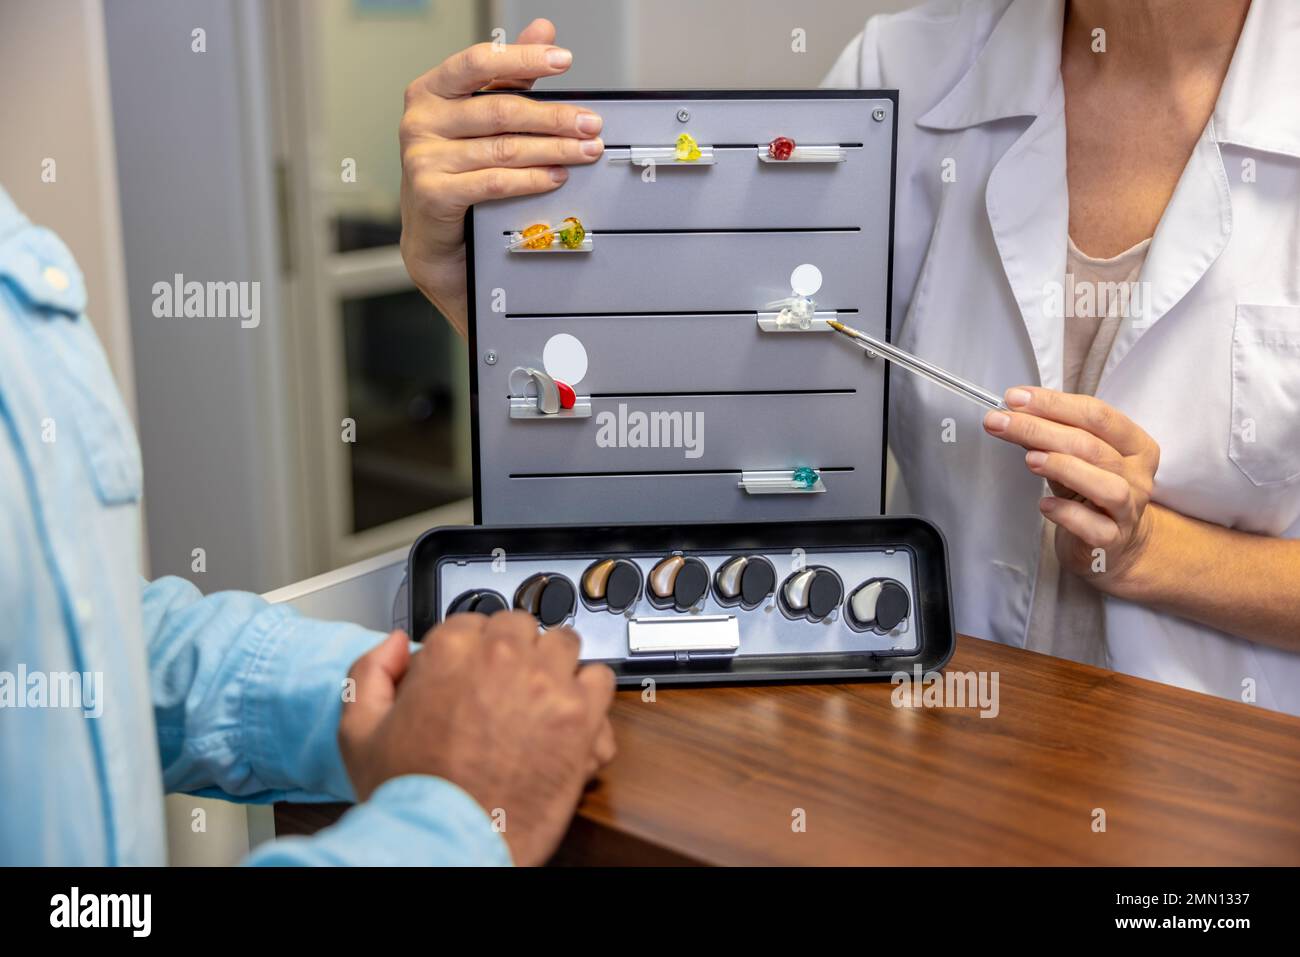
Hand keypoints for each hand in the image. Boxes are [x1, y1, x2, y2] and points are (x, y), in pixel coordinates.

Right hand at [338, 614, 617, 865]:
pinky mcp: (580, 715)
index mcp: (451, 651)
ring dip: (552, 666)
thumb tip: (398, 644)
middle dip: (513, 653)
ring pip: (563, 644)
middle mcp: (502, 656)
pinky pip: (600, 678)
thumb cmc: (409, 797)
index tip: (473, 675)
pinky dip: (588, 693)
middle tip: (505, 689)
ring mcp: (546, 683)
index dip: (472, 651)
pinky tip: (569, 715)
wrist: (447, 843)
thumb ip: (369, 672)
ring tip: (540, 699)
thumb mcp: (358, 731)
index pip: (474, 622)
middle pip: (520, 627)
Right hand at [398, 18, 604, 334]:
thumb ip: (510, 77)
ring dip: (553, 150)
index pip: (479, 63)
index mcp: (429, 92)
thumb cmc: (456, 172)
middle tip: (590, 123)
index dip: (523, 58)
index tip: (563, 60)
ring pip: (504, 149)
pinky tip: (556, 176)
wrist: (434, 238)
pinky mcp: (434, 194)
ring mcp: (423, 159)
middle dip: (554, 117)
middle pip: (500, 111)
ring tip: (585, 151)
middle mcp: (420, 121)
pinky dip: (532, 179)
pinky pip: (495, 182)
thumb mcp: (480, 119)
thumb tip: (543, 30)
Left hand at [983, 386, 1160, 588]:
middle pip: (1092, 446)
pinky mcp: (1112, 541)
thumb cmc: (1091, 491)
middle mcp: (1138, 475)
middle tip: (999, 422)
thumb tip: (1014, 414)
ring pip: (1105, 485)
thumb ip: (1052, 436)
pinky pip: (1094, 527)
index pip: (1097, 415)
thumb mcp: (1075, 458)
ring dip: (1063, 467)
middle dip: (1040, 429)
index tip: (1014, 398)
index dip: (1054, 404)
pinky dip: (1067, 513)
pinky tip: (1045, 505)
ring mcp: (1129, 510)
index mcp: (1135, 444)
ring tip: (1029, 459)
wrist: (1115, 545)